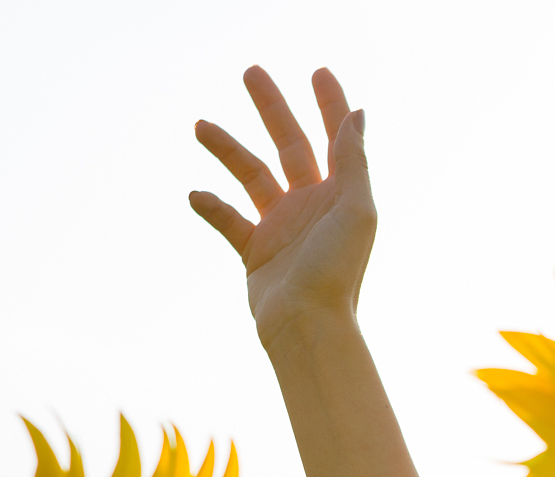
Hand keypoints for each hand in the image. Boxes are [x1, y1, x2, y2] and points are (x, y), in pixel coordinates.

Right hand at [191, 67, 373, 350]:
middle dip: (271, 108)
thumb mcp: (355, 210)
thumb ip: (354, 160)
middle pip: (289, 144)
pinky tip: (196, 194)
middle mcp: (312, 205)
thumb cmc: (338, 271)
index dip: (330, 104)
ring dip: (227, 149)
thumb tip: (359, 112)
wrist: (308, 327)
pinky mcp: (256, 252)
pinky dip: (211, 206)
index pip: (335, 137)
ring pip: (251, 175)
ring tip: (200, 125)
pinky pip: (229, 220)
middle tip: (251, 72)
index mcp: (340, 193)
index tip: (317, 72)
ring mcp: (282, 227)